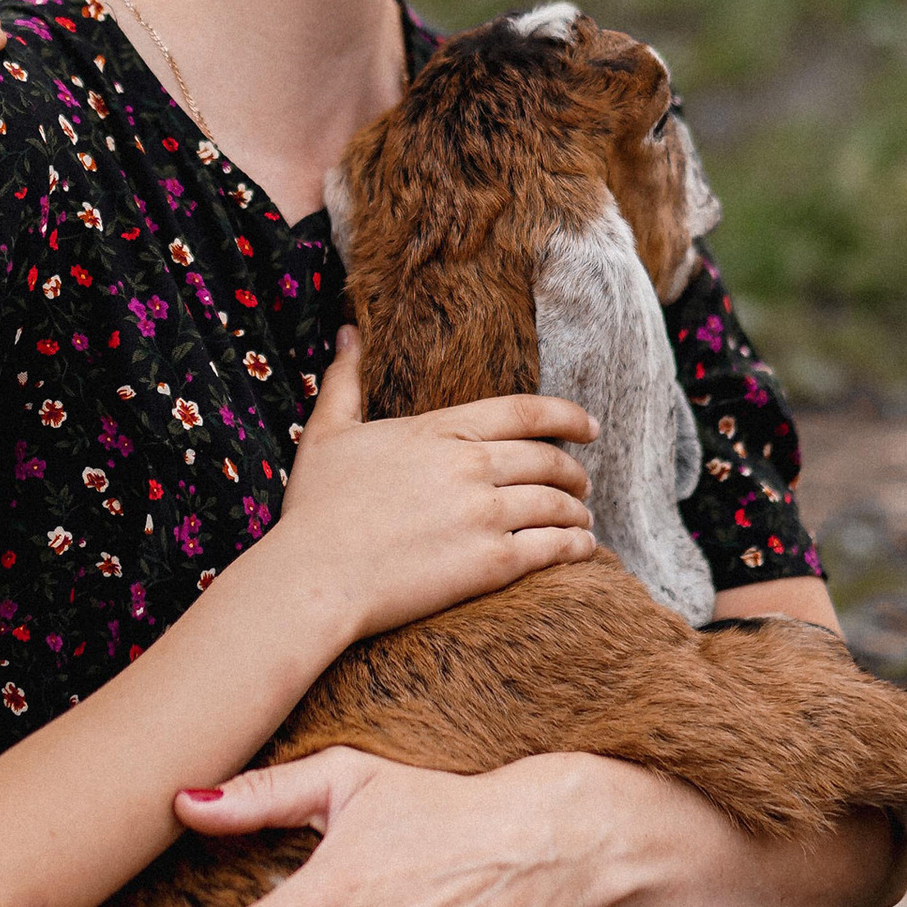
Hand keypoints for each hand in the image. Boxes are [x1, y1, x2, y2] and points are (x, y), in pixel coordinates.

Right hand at [264, 330, 595, 644]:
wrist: (316, 575)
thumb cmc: (316, 508)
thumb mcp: (327, 433)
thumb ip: (345, 380)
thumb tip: (350, 331)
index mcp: (440, 431)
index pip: (525, 412)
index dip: (568, 416)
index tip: (590, 427)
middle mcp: (470, 466)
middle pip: (548, 460)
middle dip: (575, 472)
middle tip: (583, 484)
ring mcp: (483, 513)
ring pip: (557, 504)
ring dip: (578, 512)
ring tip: (582, 521)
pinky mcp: (490, 562)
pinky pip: (553, 547)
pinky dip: (576, 546)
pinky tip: (582, 548)